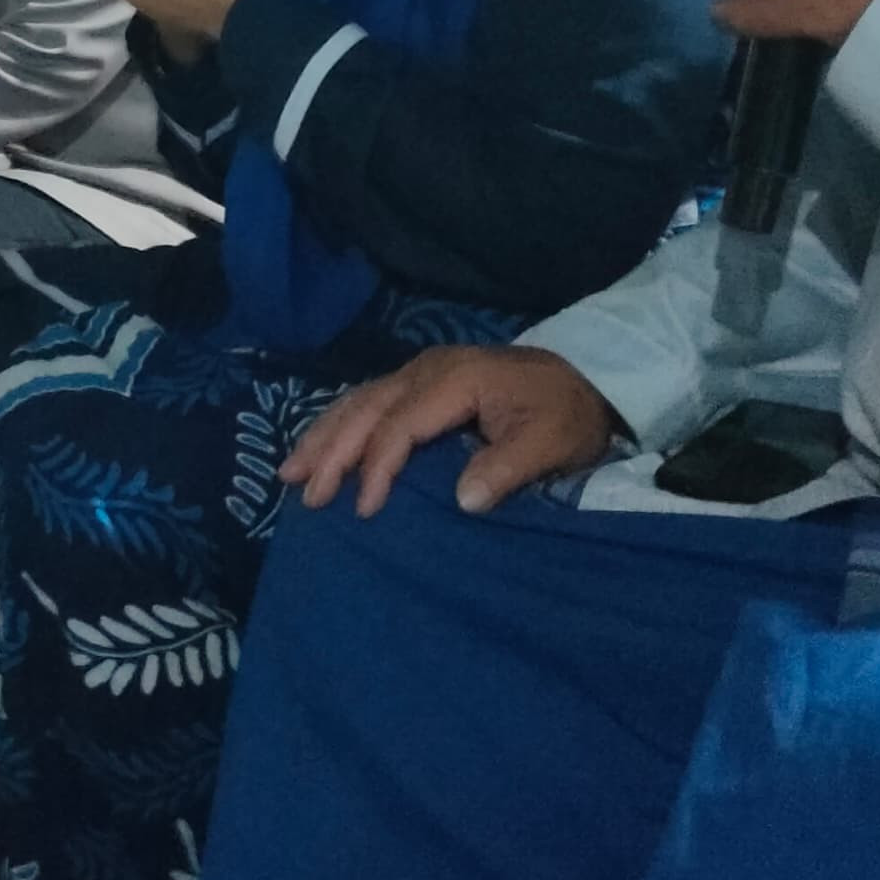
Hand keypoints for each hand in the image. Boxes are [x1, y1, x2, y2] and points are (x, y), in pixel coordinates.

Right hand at [280, 345, 619, 518]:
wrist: (589, 377)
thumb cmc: (568, 414)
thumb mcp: (552, 442)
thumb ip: (507, 468)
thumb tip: (462, 500)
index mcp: (456, 380)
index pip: (401, 425)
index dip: (377, 467)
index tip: (364, 510)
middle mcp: (429, 369)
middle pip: (367, 409)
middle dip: (331, 451)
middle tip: (302, 492)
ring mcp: (423, 370)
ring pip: (359, 400)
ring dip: (324, 435)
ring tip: (289, 471)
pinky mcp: (423, 379)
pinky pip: (369, 398)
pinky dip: (339, 423)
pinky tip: (321, 444)